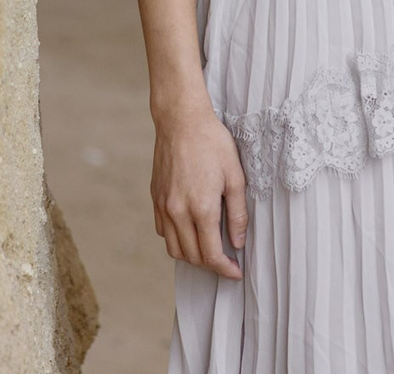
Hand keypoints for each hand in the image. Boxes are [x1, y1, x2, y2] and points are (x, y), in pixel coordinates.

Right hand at [151, 103, 248, 277]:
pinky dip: (177, 240)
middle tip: (227, 262)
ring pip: (174, 249)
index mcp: (201, 208)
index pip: (211, 254)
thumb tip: (238, 242)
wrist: (181, 121)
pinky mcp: (155, 199)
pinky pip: (163, 232)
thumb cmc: (212, 143)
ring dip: (192, 256)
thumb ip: (237, 213)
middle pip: (192, 256)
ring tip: (210, 250)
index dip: (225, 269)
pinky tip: (191, 231)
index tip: (236, 273)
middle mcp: (178, 212)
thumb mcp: (235, 176)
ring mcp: (163, 206)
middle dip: (211, 265)